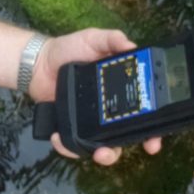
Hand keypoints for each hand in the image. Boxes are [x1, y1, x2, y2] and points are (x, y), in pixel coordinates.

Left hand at [29, 28, 162, 166]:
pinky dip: (68, 147)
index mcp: (119, 89)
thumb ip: (112, 39)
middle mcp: (108, 109)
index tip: (155, 138)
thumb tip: (131, 46)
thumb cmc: (68, 49)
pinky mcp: (70, 127)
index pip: (142, 110)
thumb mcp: (93, 39)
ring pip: (104, 146)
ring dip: (105, 155)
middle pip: (127, 134)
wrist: (38, 61)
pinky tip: (59, 138)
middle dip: (133, 145)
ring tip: (98, 153)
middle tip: (137, 148)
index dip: (153, 125)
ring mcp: (89, 121)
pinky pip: (73, 145)